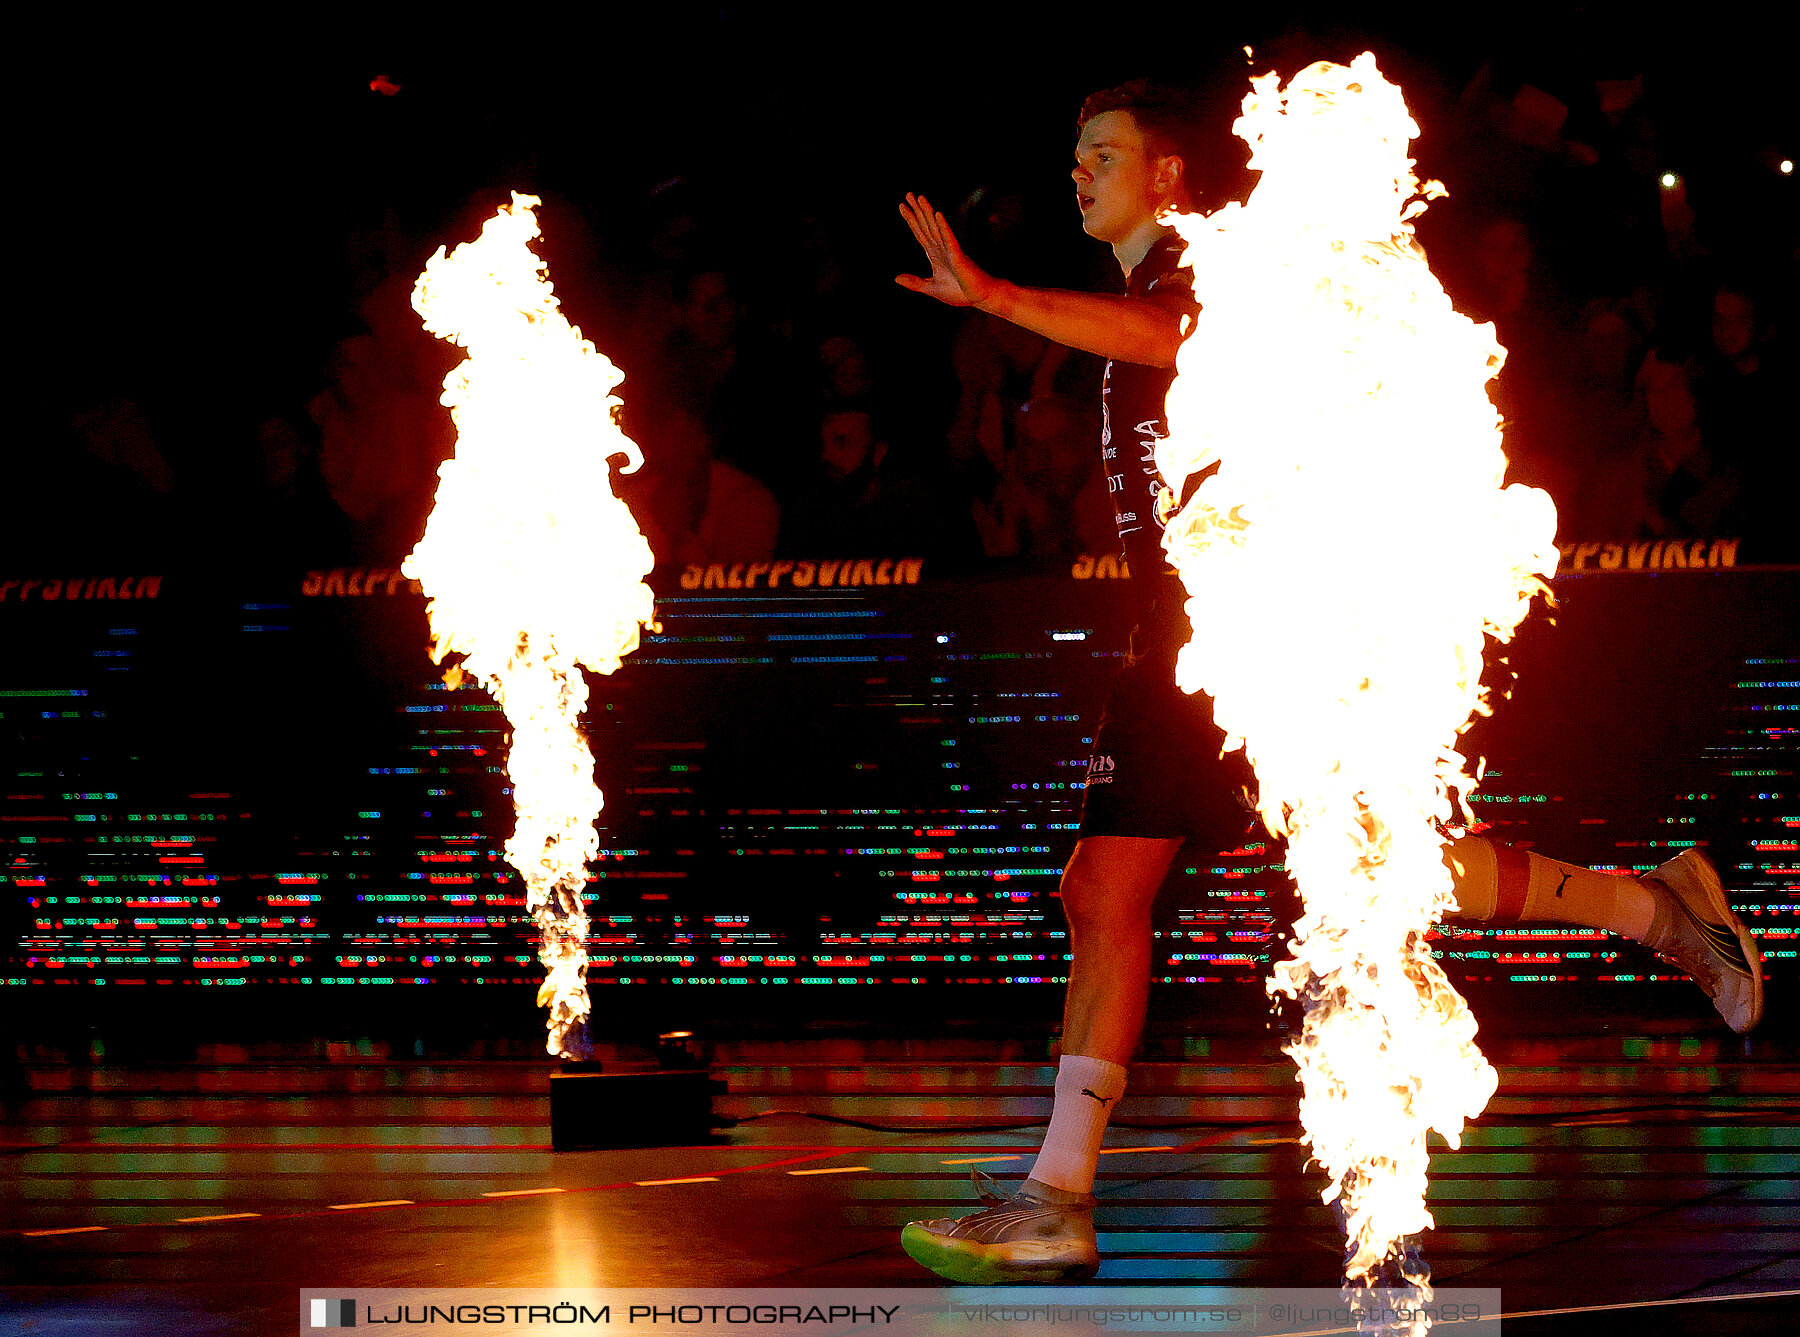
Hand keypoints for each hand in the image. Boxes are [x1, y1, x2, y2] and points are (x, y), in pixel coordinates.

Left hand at [895, 193, 996, 307]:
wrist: (979, 298)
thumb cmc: (960, 292)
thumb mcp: (932, 288)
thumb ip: (915, 283)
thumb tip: (896, 278)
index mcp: (934, 254)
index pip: (920, 233)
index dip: (911, 220)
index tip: (902, 206)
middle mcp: (941, 248)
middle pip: (926, 226)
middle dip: (917, 210)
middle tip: (909, 194)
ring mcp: (950, 250)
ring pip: (936, 228)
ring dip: (928, 213)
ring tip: (920, 198)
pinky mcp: (958, 256)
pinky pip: (949, 239)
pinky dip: (943, 227)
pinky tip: (938, 215)